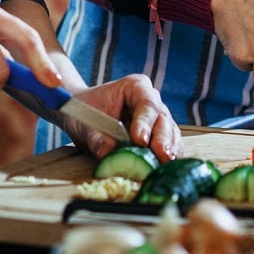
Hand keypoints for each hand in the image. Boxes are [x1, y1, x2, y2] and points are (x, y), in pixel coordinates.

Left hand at [64, 75, 181, 161]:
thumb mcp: (84, 124)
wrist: (84, 117)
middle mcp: (151, 100)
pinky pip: (168, 145)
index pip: (146, 103)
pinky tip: (164, 167)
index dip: (145, 122)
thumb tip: (107, 153)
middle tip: (161, 155)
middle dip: (162, 139)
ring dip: (169, 149)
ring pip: (169, 132)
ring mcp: (157, 118)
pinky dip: (167, 156)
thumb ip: (96, 138)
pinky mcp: (159, 135)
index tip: (140, 140)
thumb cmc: (85, 113)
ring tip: (165, 164)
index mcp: (135, 87)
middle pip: (162, 119)